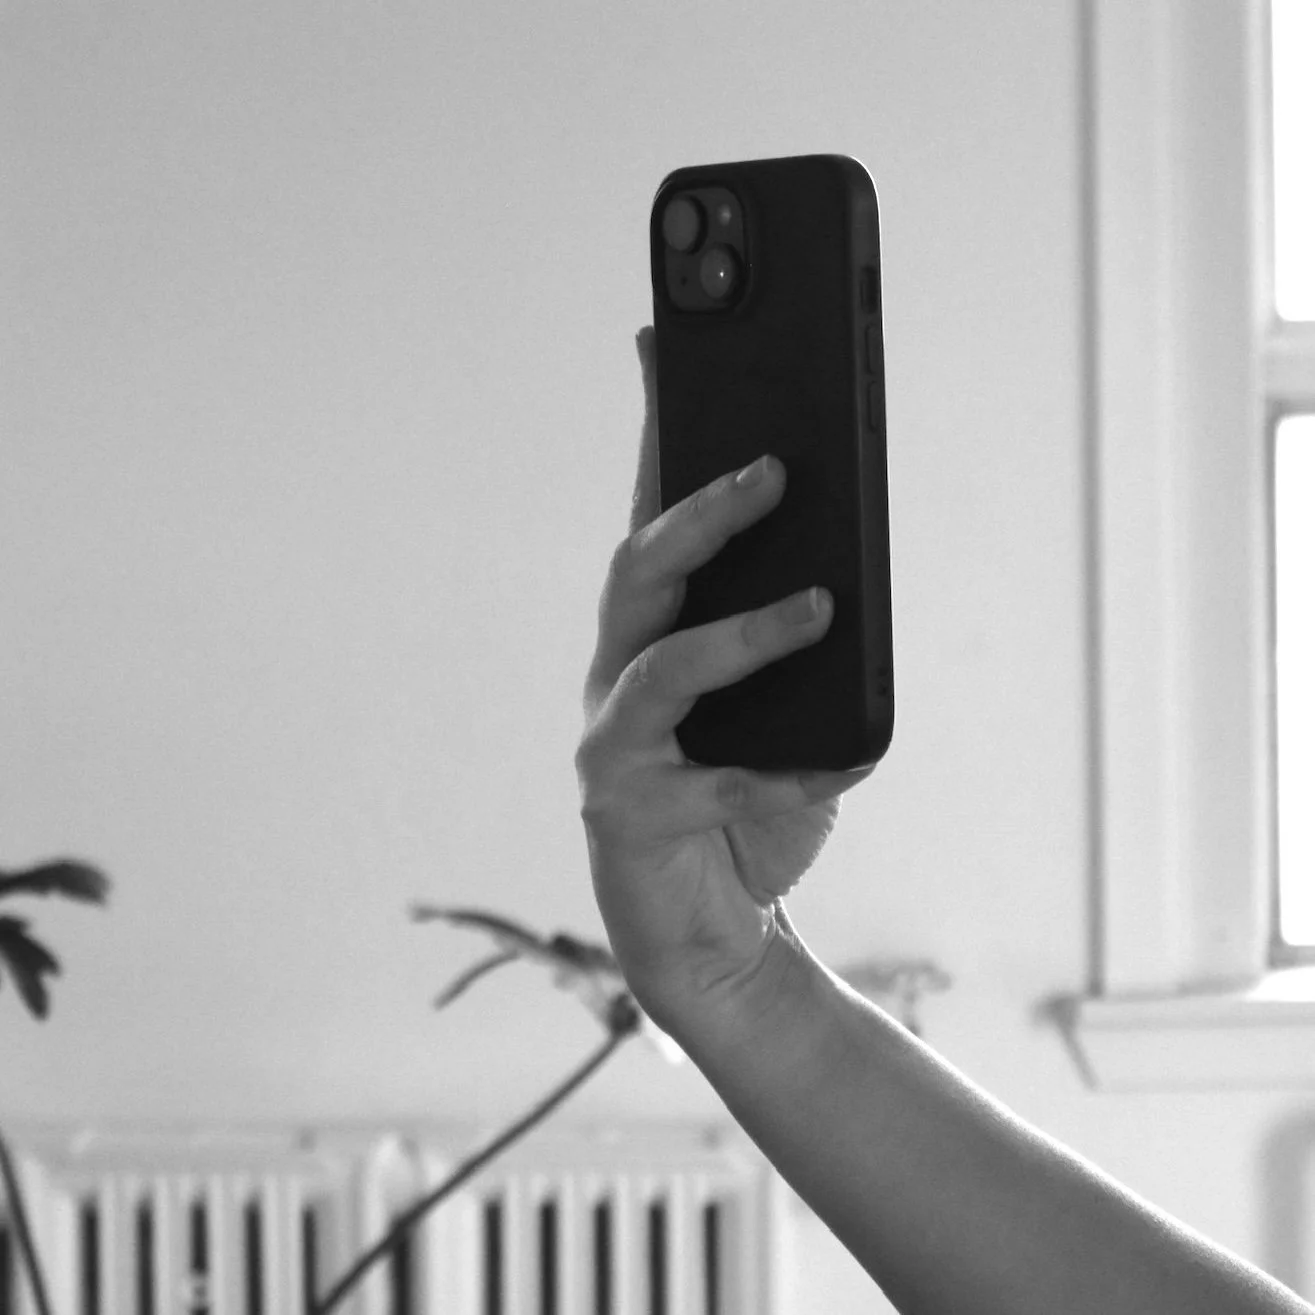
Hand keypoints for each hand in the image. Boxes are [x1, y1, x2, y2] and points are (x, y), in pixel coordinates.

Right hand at [573, 326, 872, 1034]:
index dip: (657, 426)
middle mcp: (620, 672)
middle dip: (702, 509)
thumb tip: (846, 585)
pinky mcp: (628, 812)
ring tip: (821, 605)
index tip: (661, 334)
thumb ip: (806, 649)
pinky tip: (840, 765)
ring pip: (661, 665)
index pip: (653, 513)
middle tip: (778, 465)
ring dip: (742, 633)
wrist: (713, 929)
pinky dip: (780, 772)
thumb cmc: (749, 799)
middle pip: (640, 567)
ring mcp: (613, 742)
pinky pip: (710, 782)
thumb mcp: (792, 707)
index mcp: (657, 633)